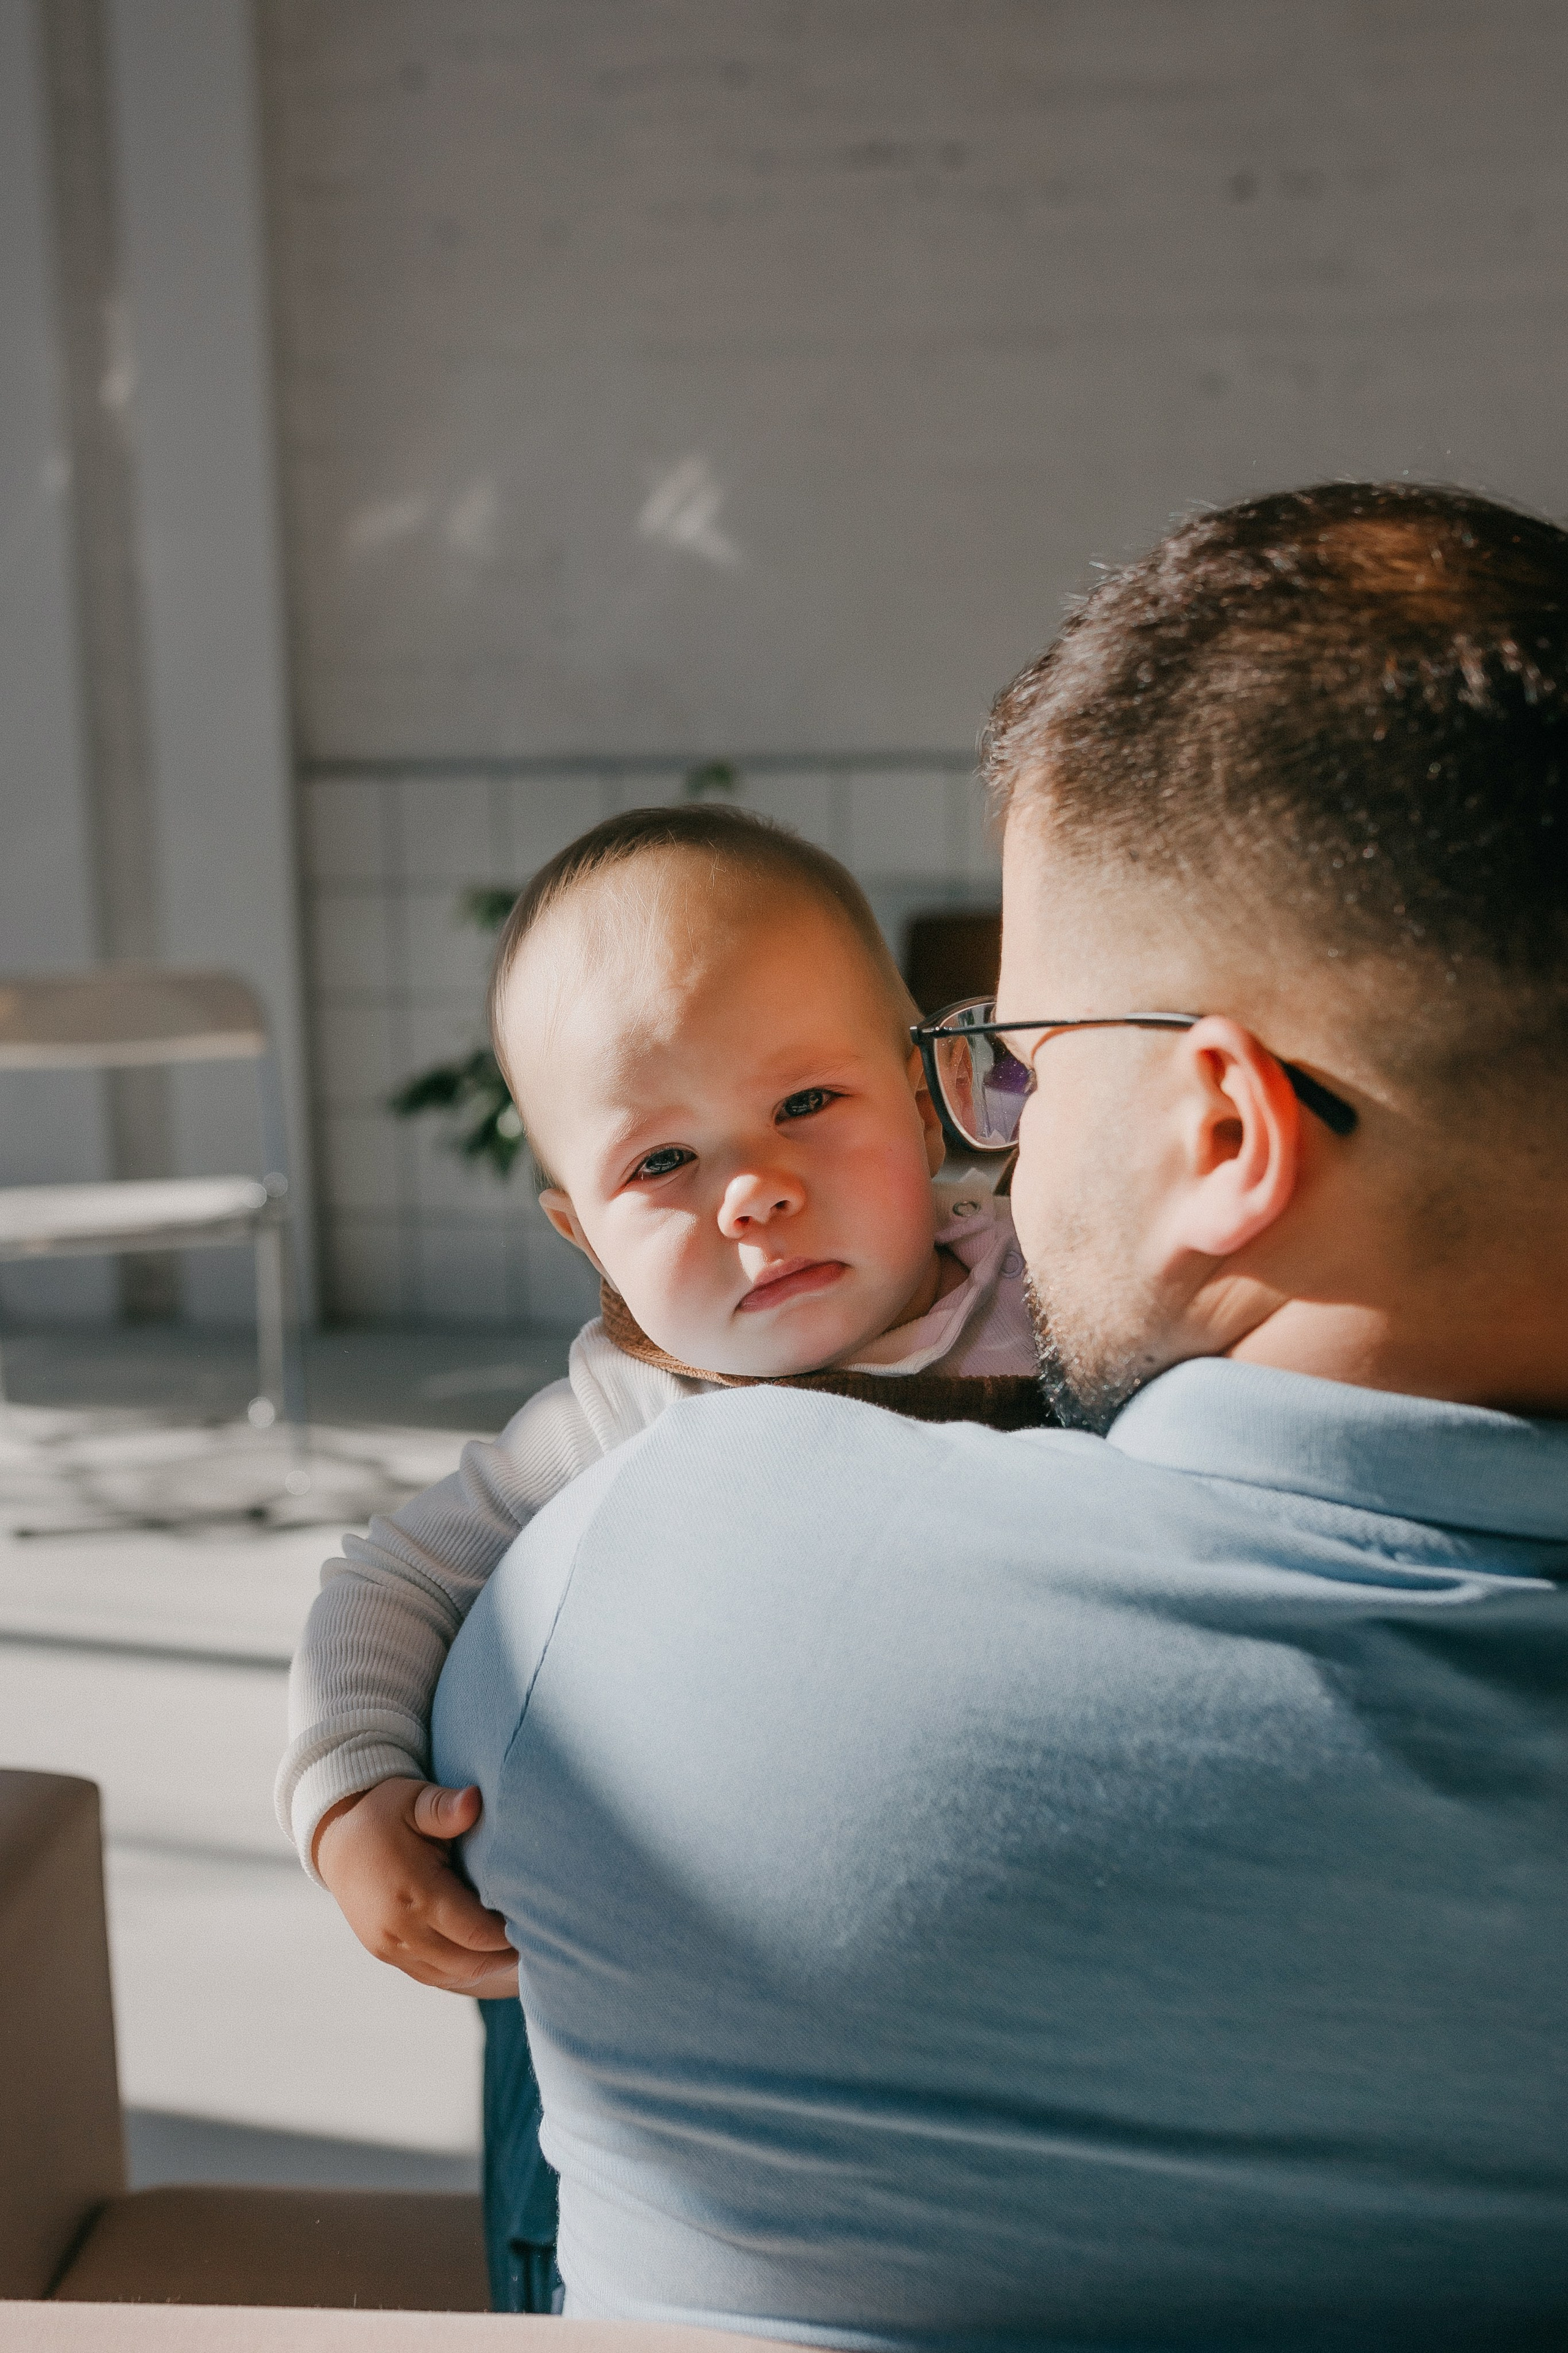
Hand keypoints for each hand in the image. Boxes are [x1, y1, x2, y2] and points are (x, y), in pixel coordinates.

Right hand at [313, 1777, 518, 1998]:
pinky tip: (486, 1958)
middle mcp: (399, 1928)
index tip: (540, 1922)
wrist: (335, 1840)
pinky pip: (431, 1976)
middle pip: (468, 1961)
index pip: (475, 1931)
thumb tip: (474, 1800)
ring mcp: (390, 1946)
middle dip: (505, 1957)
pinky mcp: (385, 1953)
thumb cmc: (384, 1814)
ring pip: (451, 1974)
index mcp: (413, 1891)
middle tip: (538, 1941)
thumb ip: (444, 1806)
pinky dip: (461, 1972)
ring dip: (486, 1968)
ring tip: (519, 1951)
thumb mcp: (413, 1800)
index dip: (509, 1935)